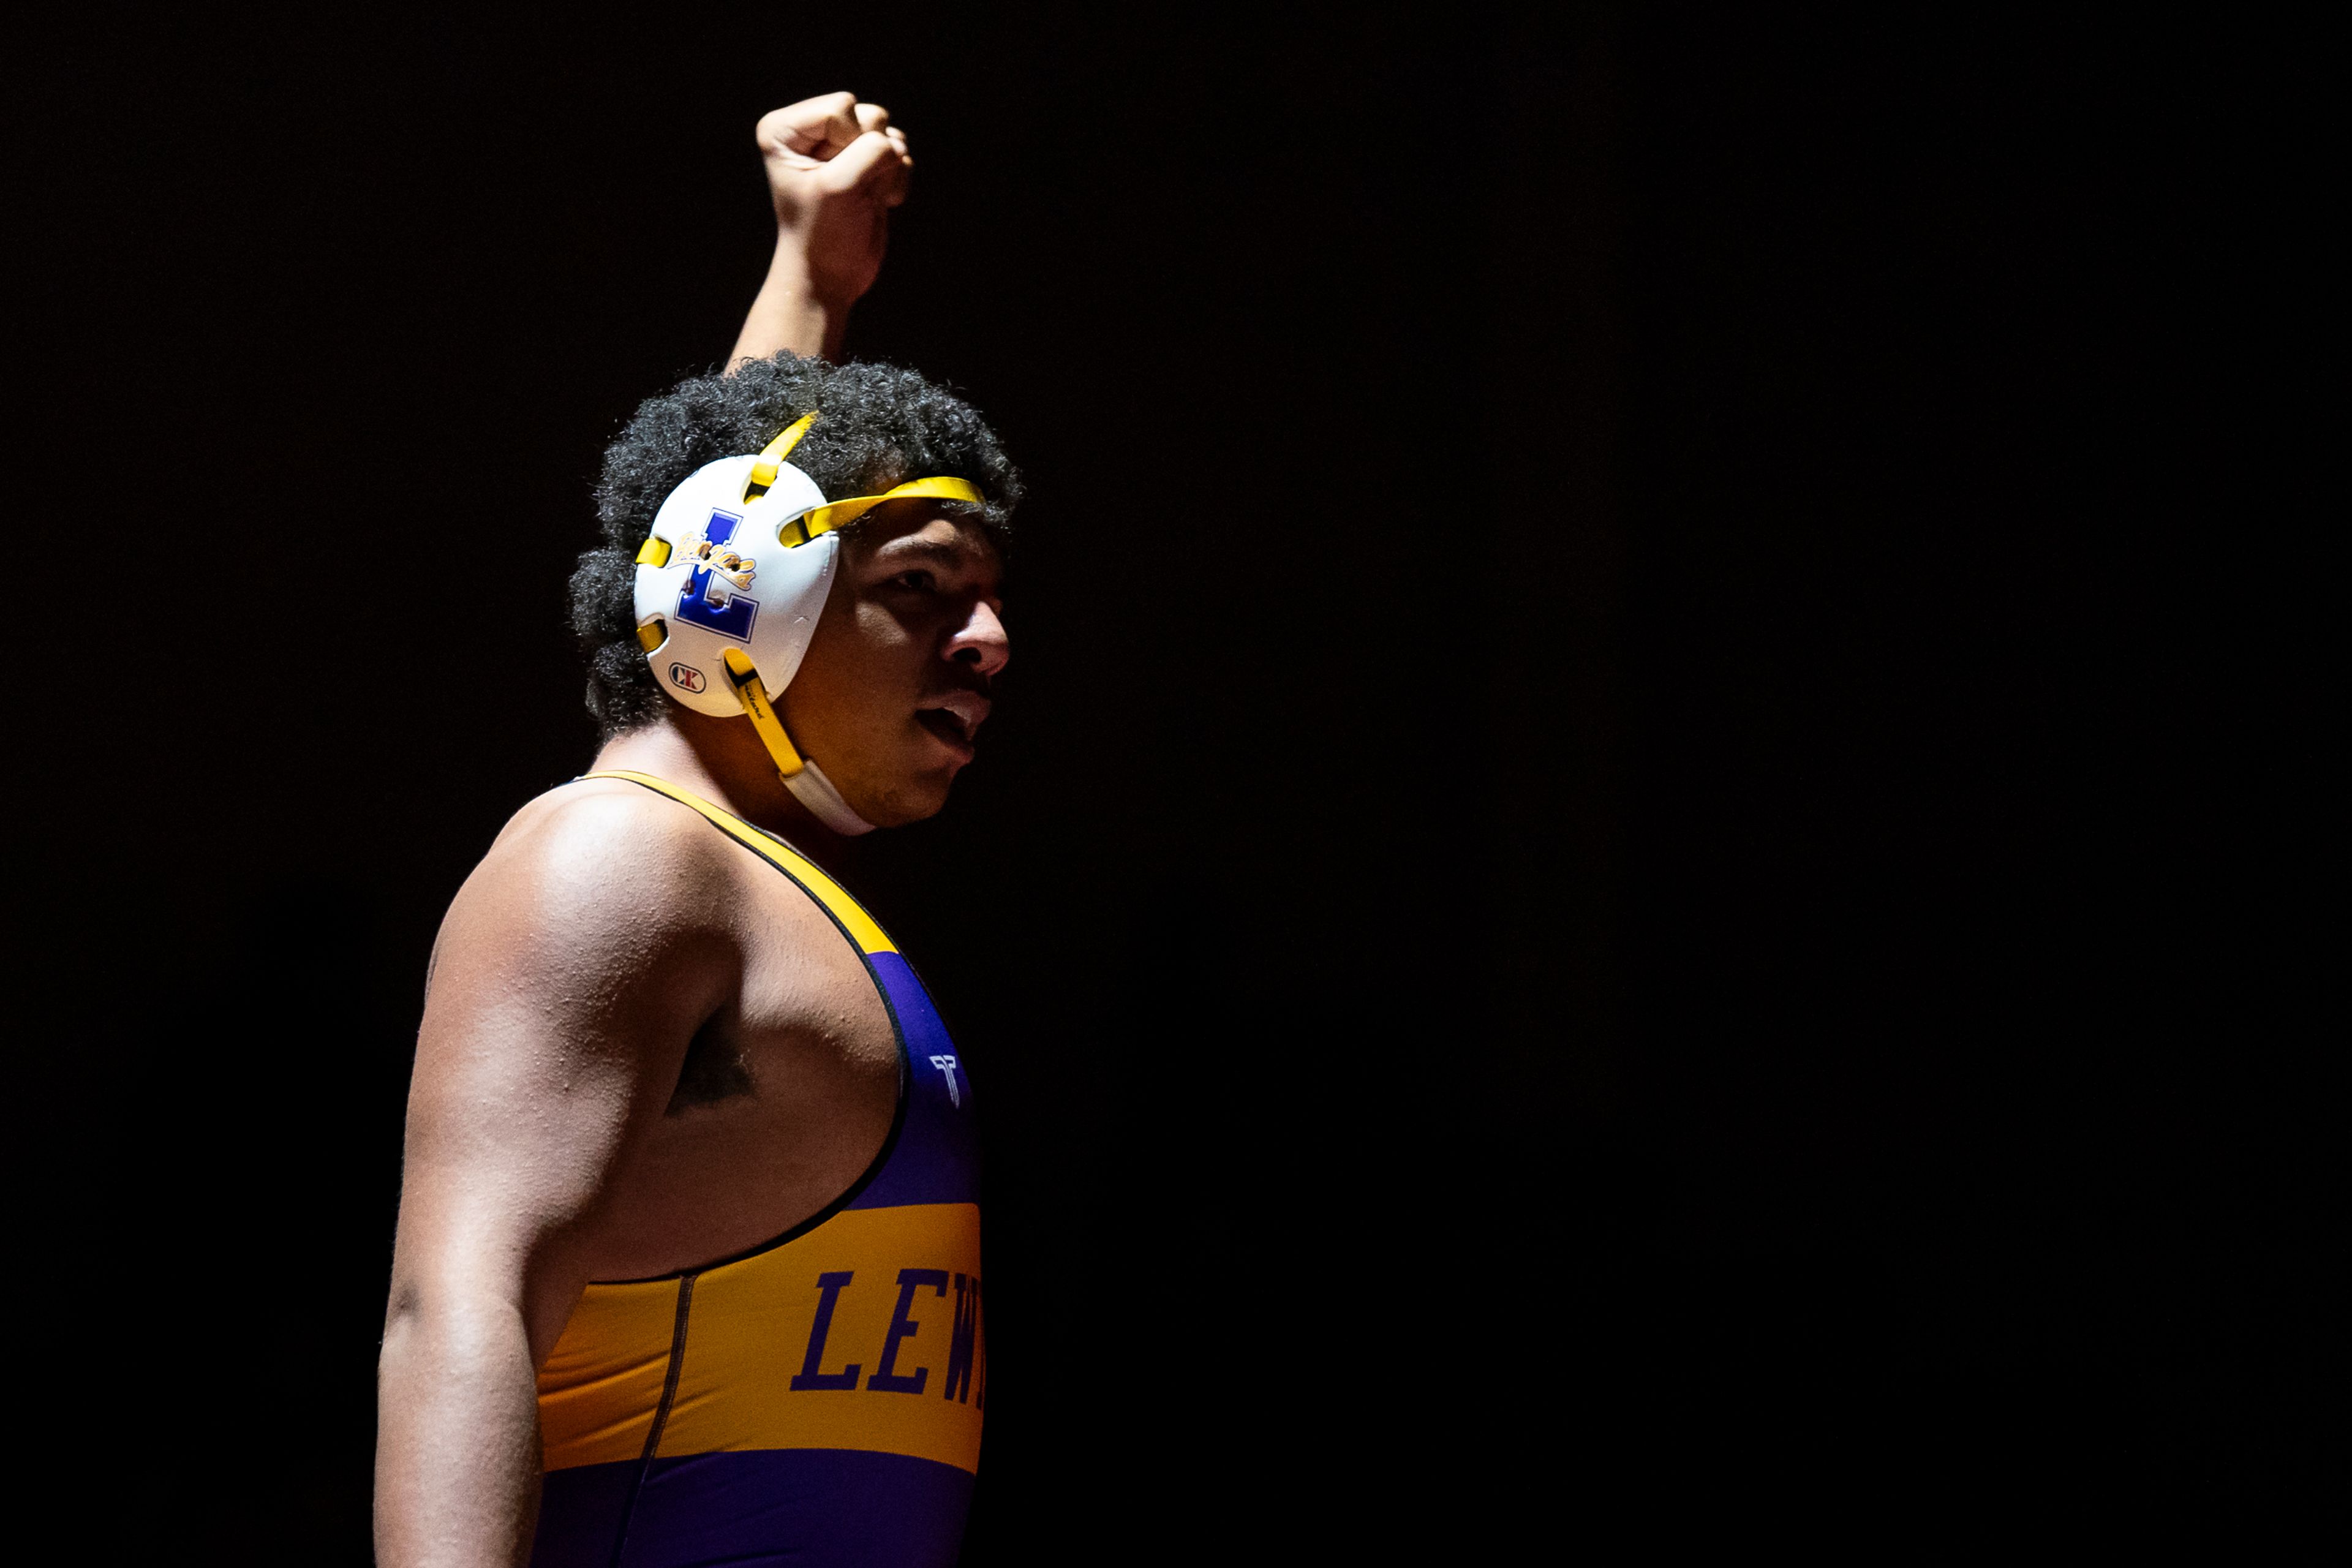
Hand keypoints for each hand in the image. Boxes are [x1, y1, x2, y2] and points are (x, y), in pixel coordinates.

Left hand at [755, 92, 911, 311]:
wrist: (831, 277)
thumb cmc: (822, 234)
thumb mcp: (839, 187)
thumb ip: (871, 152)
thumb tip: (897, 145)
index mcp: (785, 128)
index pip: (841, 107)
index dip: (848, 143)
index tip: (832, 180)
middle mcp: (812, 132)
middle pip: (868, 115)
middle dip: (869, 156)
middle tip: (850, 189)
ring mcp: (842, 147)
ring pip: (888, 134)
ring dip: (885, 171)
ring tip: (862, 197)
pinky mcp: (868, 165)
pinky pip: (901, 154)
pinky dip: (895, 181)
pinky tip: (876, 202)